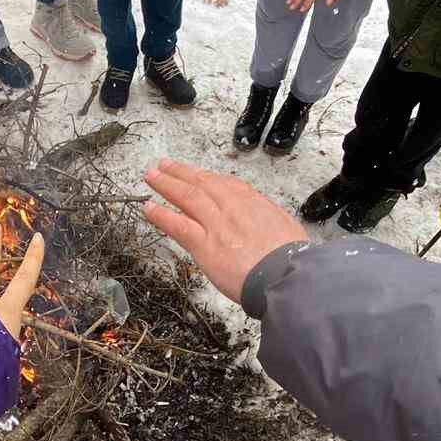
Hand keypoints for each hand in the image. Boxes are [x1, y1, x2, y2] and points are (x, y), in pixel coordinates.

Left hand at [143, 159, 306, 306]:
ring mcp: (216, 224)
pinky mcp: (204, 244)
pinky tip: (148, 208)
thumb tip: (265, 221)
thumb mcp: (288, 228)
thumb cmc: (292, 259)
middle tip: (165, 166)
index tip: (196, 173)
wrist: (286, 275)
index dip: (206, 177)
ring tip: (151, 177)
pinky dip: (161, 215)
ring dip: (166, 184)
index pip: (226, 184)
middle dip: (181, 173)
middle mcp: (232, 207)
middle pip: (202, 183)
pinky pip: (177, 225)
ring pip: (186, 197)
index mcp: (254, 203)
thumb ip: (270, 220)